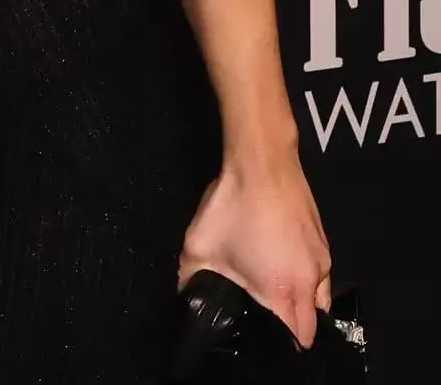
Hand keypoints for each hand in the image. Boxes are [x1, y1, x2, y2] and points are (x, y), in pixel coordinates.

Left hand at [180, 157, 331, 347]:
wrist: (263, 163)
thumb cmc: (232, 206)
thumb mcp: (199, 246)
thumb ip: (191, 280)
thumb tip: (186, 298)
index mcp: (282, 291)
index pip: (296, 340)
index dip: (281, 348)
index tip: (264, 344)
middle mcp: (310, 283)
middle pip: (311, 327)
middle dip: (293, 333)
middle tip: (268, 326)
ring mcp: (322, 263)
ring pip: (320, 302)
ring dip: (304, 307)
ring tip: (278, 298)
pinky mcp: (325, 244)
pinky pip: (321, 278)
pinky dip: (308, 283)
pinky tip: (285, 269)